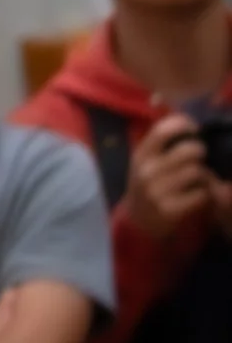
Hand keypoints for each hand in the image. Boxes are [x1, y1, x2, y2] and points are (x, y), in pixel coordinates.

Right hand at [123, 110, 224, 244]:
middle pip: (188, 151)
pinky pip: (201, 194)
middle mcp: (148, 171)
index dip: (183, 124)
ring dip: (204, 174)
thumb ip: (159, 144)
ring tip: (200, 178)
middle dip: (200, 151)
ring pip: (197, 172)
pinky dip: (205, 193)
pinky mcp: (171, 210)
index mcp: (141, 155)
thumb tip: (186, 123)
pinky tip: (198, 194)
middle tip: (199, 156)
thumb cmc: (146, 184)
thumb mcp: (144, 161)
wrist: (138, 219)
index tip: (194, 128)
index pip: (162, 131)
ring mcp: (158, 191)